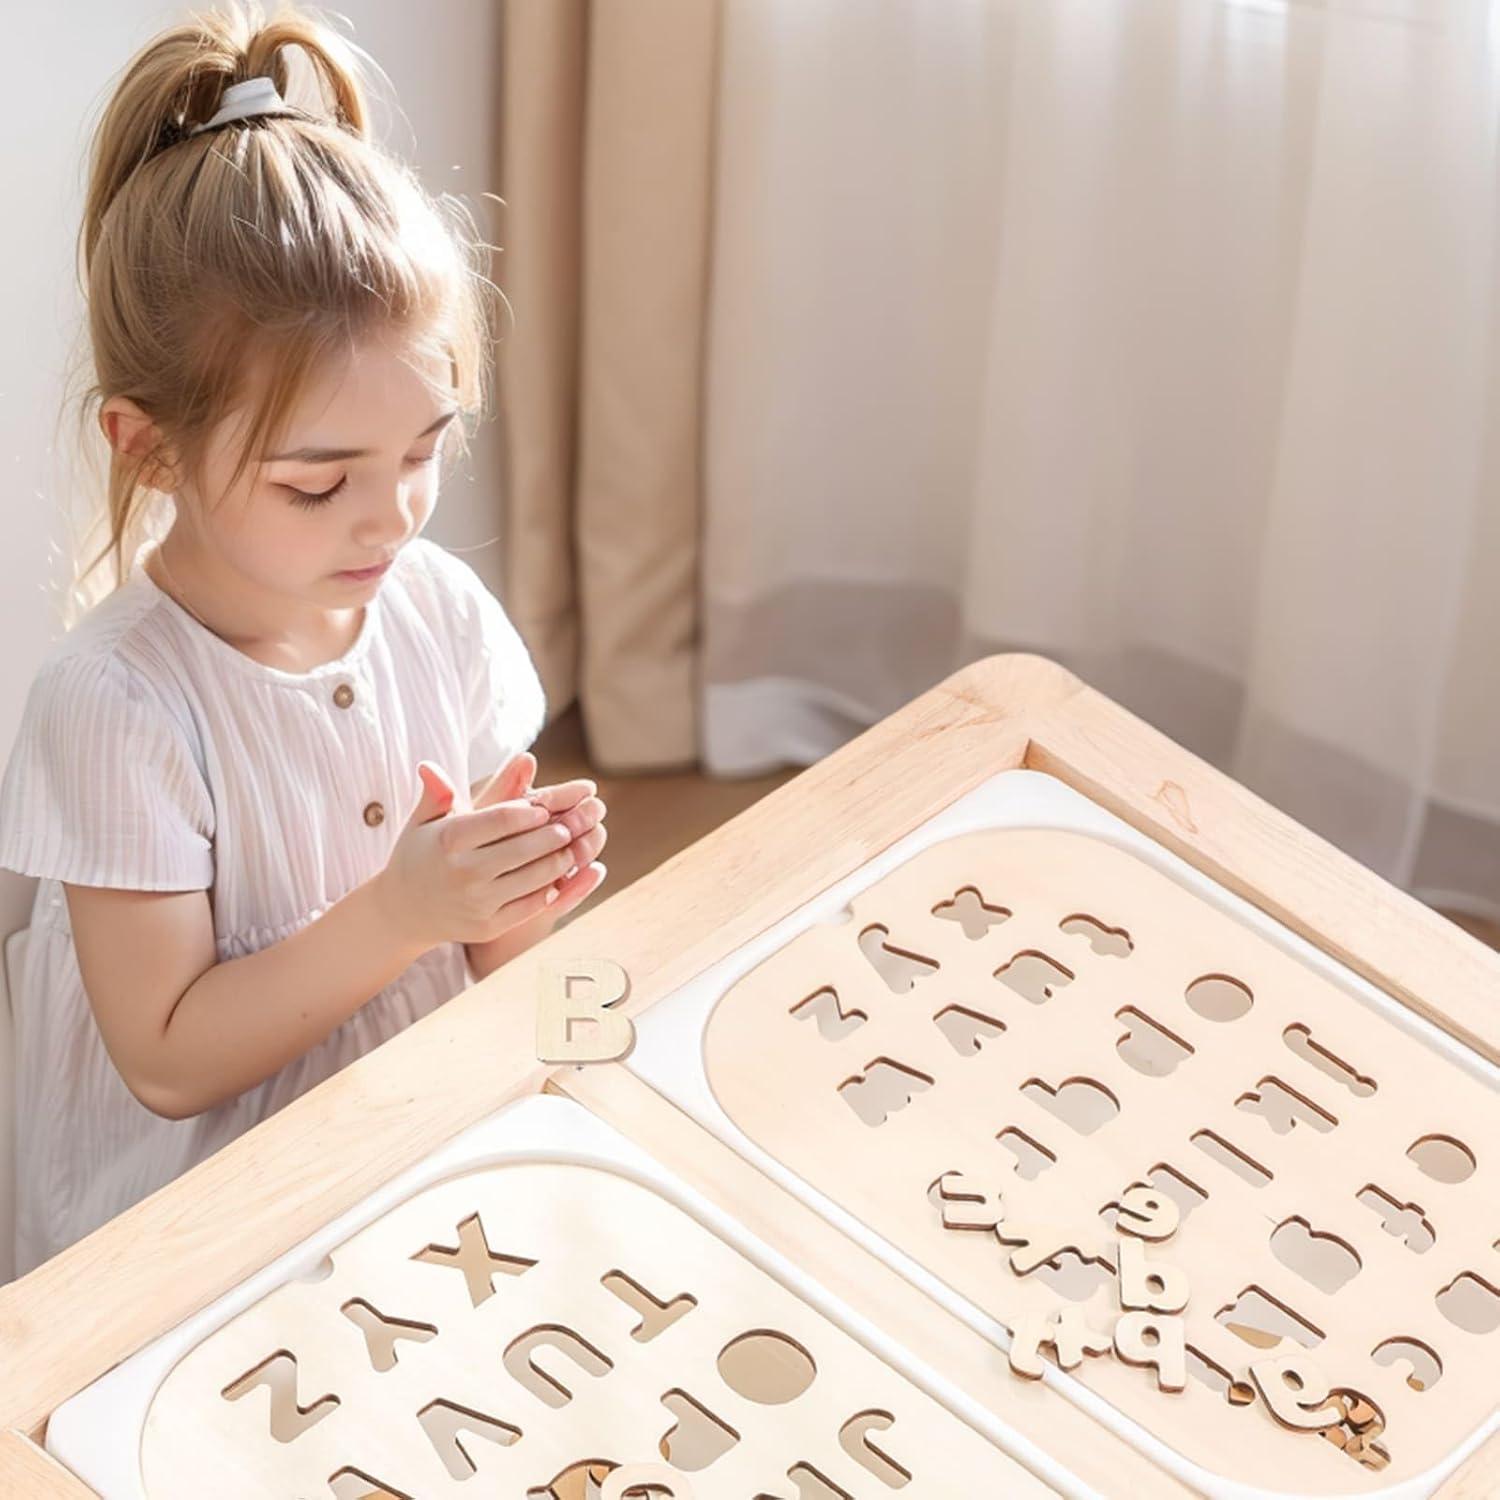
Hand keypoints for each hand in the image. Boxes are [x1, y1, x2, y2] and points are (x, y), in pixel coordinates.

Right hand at [372, 758, 603, 950]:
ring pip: (534, 878)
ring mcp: (476, 903)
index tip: (547, 807)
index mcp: (448, 840)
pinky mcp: (488, 927)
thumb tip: (429, 765)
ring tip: (575, 847)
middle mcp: (462, 872)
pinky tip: (562, 876)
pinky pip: (531, 906)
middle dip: (554, 834)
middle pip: (524, 849)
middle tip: (573, 824)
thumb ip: (437, 794)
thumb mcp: (422, 821)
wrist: (405, 911)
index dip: (529, 812)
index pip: (500, 819)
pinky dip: (552, 890)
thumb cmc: (420, 854)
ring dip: (561, 861)